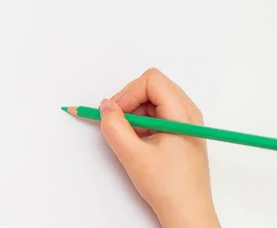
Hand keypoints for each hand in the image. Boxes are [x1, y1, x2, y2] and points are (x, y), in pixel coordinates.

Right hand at [99, 68, 219, 227]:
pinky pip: (155, 113)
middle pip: (151, 86)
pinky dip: (140, 122)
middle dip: (129, 101)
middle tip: (116, 122)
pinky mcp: (179, 130)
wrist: (187, 213)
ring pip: (151, 99)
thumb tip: (105, 106)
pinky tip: (138, 141)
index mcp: (182, 114)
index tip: (117, 113)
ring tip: (129, 137)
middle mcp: (187, 112)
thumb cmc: (169, 187)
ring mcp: (184, 121)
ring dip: (134, 113)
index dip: (129, 92)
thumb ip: (114, 126)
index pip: (151, 80)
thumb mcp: (133, 156)